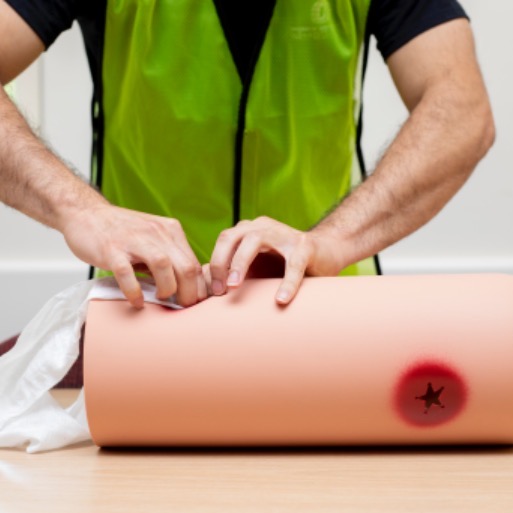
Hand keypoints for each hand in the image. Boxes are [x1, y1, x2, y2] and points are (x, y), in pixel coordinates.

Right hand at [61, 204, 206, 307]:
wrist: (86, 213)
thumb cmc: (122, 232)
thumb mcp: (153, 238)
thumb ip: (169, 258)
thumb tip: (185, 287)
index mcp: (170, 231)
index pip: (194, 263)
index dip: (199, 288)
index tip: (195, 303)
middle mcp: (156, 233)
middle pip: (185, 266)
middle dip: (189, 293)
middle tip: (183, 307)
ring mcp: (133, 240)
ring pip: (163, 265)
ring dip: (167, 288)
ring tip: (162, 299)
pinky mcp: (111, 249)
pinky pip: (127, 273)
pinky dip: (134, 291)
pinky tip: (136, 301)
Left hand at [209, 216, 342, 303]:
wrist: (327, 253)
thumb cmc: (285, 264)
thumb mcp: (256, 267)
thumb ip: (233, 272)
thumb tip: (204, 286)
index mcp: (249, 231)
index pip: (224, 240)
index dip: (214, 263)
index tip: (213, 291)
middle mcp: (263, 227)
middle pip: (232, 236)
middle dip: (220, 261)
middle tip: (219, 289)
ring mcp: (284, 234)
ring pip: (255, 240)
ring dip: (241, 262)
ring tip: (235, 287)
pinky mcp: (306, 247)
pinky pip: (293, 264)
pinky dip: (286, 282)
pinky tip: (281, 300)